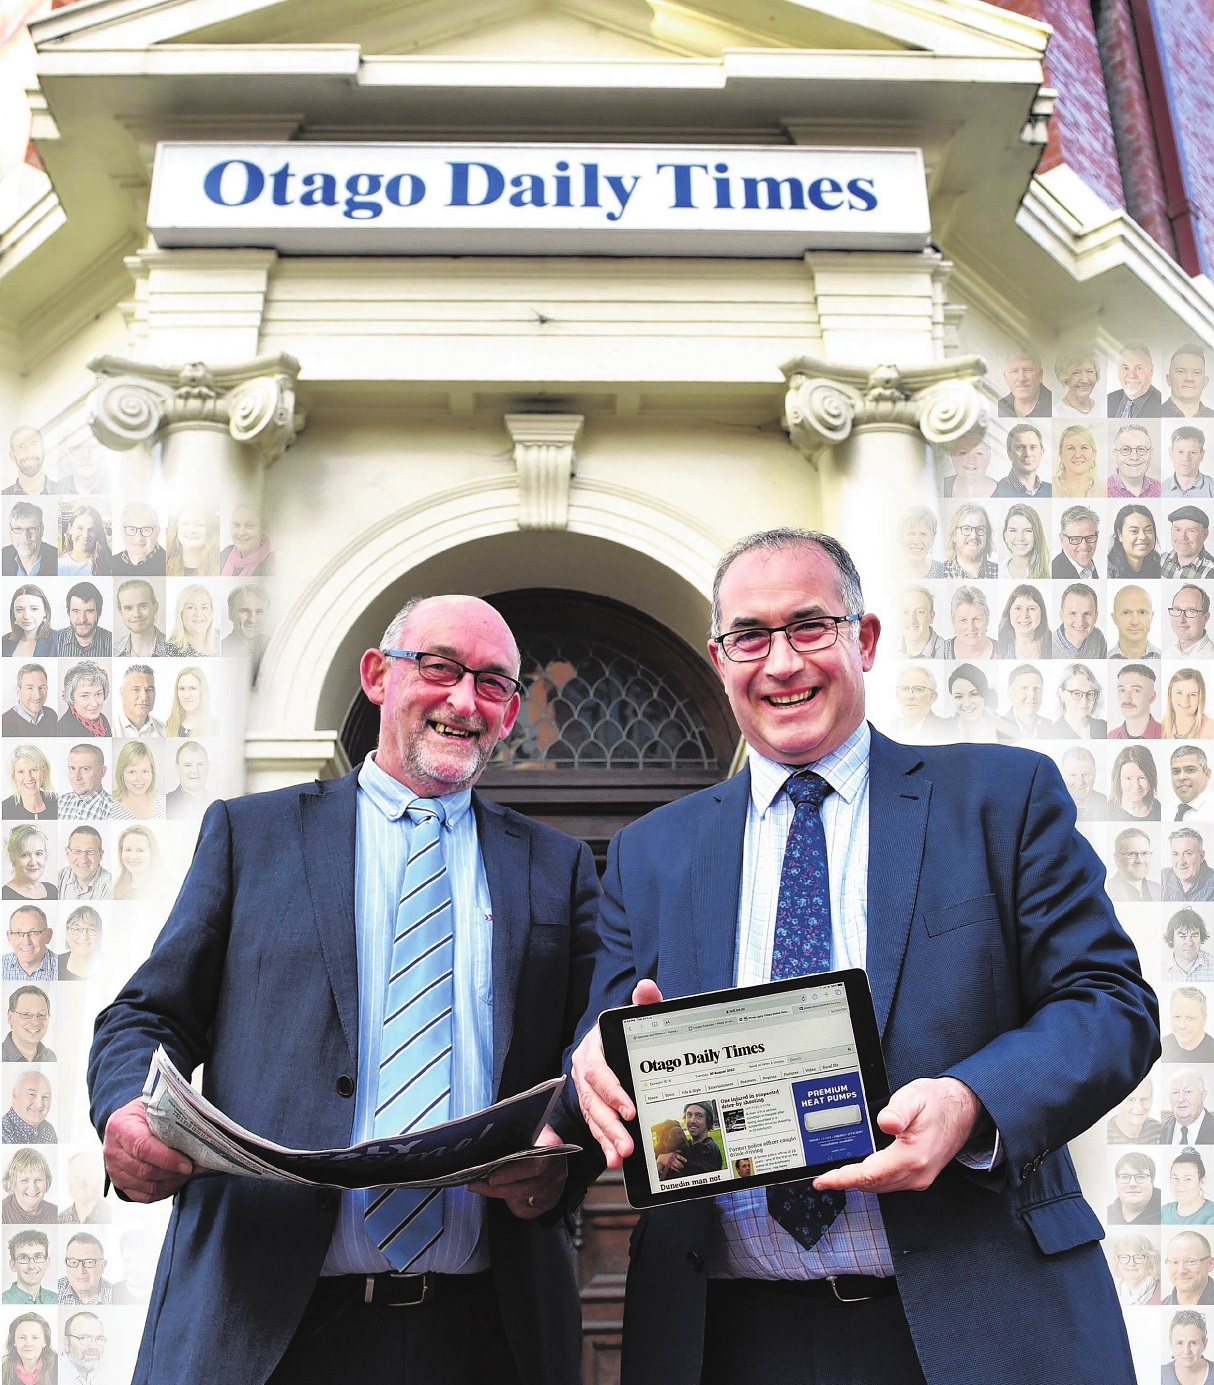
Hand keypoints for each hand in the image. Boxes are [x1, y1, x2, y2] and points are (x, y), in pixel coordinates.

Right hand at [103, 1097, 194, 1202]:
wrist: (130, 1120)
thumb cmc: (145, 1110)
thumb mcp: (156, 1103)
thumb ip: (170, 1115)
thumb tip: (197, 1130)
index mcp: (120, 1126)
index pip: (143, 1148)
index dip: (167, 1158)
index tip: (187, 1163)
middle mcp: (113, 1150)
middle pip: (145, 1171)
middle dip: (173, 1172)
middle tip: (195, 1167)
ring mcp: (115, 1170)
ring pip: (147, 1186)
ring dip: (172, 1182)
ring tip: (189, 1172)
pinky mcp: (121, 1184)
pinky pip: (145, 1196)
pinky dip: (165, 1191)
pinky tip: (177, 1180)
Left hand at [467, 1124, 566, 1218]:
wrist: (549, 1141)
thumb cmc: (534, 1133)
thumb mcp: (527, 1127)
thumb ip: (512, 1133)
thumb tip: (486, 1138)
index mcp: (552, 1146)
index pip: (533, 1165)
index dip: (511, 1174)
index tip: (491, 1177)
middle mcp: (556, 1169)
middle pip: (525, 1187)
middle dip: (497, 1188)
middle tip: (477, 1184)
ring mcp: (555, 1186)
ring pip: (524, 1200)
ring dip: (502, 1195)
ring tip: (486, 1187)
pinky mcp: (550, 1199)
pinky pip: (529, 1211)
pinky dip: (514, 1205)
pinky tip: (505, 1195)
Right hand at [570, 979, 661, 1167]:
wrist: (616, 1041)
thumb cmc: (628, 1031)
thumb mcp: (637, 1016)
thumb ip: (644, 1003)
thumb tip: (646, 988)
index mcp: (593, 1049)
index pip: (598, 1072)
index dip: (611, 1092)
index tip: (629, 1108)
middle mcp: (585, 1072)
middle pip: (593, 1101)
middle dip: (609, 1125)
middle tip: (626, 1145)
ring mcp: (587, 1092)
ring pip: (593, 1118)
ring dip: (606, 1139)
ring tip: (620, 1156)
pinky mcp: (593, 1106)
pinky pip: (596, 1127)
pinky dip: (604, 1143)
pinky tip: (613, 1156)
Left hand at [811, 1077, 983, 1194]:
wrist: (963, 1110)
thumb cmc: (939, 1102)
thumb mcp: (915, 1096)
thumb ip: (898, 1110)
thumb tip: (885, 1123)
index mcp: (913, 1156)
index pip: (870, 1174)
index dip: (843, 1179)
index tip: (823, 1182)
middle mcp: (917, 1173)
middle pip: (872, 1184)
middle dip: (845, 1181)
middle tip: (822, 1177)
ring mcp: (919, 1178)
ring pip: (880, 1187)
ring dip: (858, 1182)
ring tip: (836, 1174)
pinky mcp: (919, 1176)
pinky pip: (889, 1184)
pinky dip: (871, 1179)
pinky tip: (860, 1170)